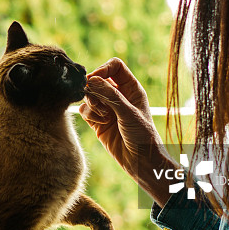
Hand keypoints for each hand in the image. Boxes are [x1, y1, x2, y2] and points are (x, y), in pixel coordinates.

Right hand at [79, 58, 177, 205]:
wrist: (141, 162)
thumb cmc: (143, 136)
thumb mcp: (129, 113)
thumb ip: (110, 95)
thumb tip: (90, 80)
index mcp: (131, 88)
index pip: (114, 66)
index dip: (103, 69)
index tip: (94, 80)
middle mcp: (118, 95)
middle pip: (98, 79)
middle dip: (94, 90)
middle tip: (97, 102)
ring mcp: (107, 108)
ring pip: (89, 95)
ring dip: (92, 104)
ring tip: (103, 116)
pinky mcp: (97, 121)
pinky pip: (85, 110)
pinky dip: (89, 115)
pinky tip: (100, 124)